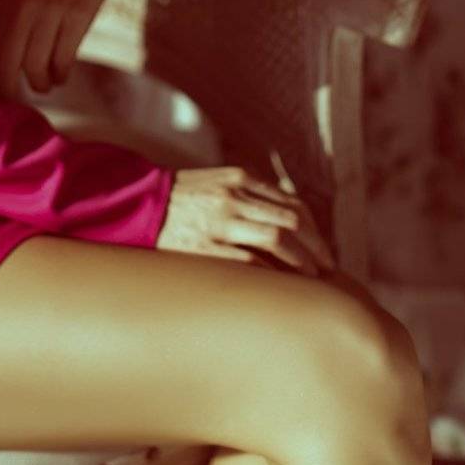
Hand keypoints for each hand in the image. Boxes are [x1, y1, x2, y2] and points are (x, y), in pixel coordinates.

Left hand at [0, 0, 109, 99]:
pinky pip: (63, 58)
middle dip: (11, 88)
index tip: (0, 90)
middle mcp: (25, 9)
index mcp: (8, 3)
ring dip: (40, 83)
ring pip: (36, 66)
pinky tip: (62, 74)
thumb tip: (2, 58)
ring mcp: (52, 13)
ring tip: (45, 85)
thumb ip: (11, 19)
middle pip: (8, 65)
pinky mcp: (78, 17)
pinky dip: (61, 73)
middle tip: (18, 97)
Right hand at [154, 165, 336, 275]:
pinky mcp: (205, 246)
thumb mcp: (218, 183)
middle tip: (327, 268)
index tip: (322, 248)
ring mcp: (219, 221)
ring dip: (301, 262)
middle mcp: (233, 197)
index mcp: (239, 179)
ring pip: (278, 240)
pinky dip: (272, 273)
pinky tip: (280, 285)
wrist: (138, 204)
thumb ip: (249, 195)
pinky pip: (250, 261)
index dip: (314, 229)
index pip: (292, 204)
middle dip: (316, 248)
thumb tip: (289, 221)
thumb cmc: (181, 199)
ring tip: (311, 279)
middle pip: (292, 222)